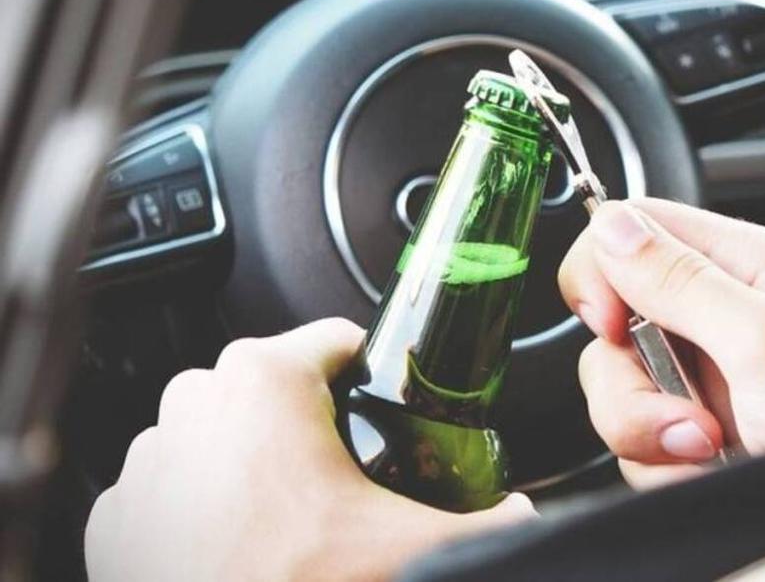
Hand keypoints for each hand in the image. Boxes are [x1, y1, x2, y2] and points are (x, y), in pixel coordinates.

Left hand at [85, 318, 534, 581]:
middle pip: (282, 387)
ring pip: (224, 432)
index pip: (339, 340)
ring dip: (257, 460)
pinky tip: (241, 542)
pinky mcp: (119, 508)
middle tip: (348, 477)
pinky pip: (177, 483)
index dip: (375, 374)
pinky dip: (206, 503)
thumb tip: (524, 517)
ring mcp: (149, 454)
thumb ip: (486, 522)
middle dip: (317, 422)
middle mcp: (196, 398)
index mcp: (265, 378)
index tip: (388, 408)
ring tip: (293, 517)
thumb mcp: (410, 544)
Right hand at [559, 199, 764, 487]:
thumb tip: (611, 225)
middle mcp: (719, 315)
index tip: (611, 324)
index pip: (637, 229)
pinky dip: (664, 465)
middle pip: (615, 322)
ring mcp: (706, 377)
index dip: (603, 272)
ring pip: (619, 387)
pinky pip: (639, 441)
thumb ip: (681, 280)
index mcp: (746, 265)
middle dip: (632, 380)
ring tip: (710, 447)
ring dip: (650, 430)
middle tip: (685, 412)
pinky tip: (712, 468)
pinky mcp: (697, 433)